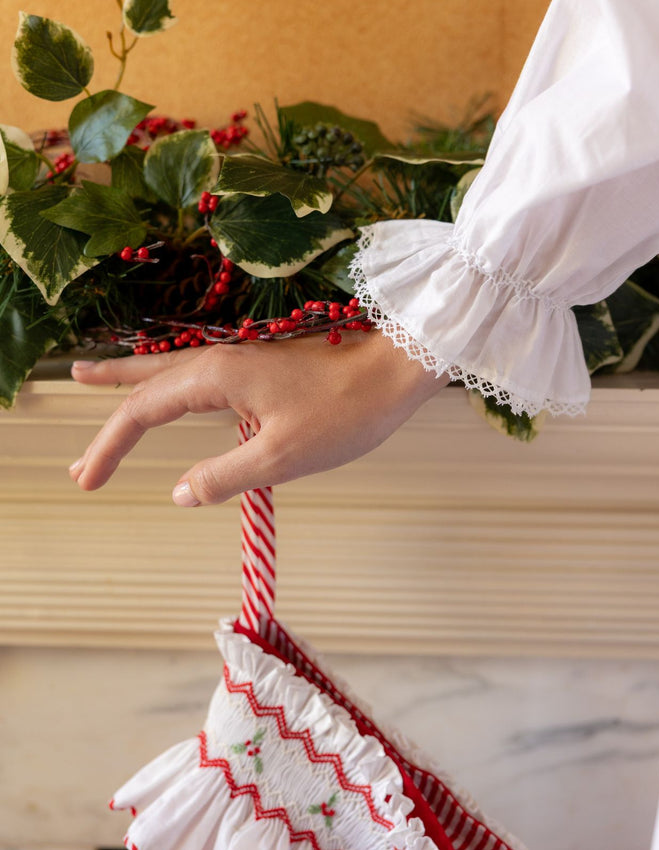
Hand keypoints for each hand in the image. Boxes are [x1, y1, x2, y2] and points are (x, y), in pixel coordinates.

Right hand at [68, 332, 447, 505]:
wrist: (397, 367)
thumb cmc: (346, 411)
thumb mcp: (282, 455)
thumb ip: (225, 476)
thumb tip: (180, 493)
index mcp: (217, 376)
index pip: (143, 411)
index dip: (109, 446)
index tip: (86, 480)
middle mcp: (222, 358)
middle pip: (150, 376)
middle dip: (110, 392)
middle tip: (70, 386)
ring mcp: (243, 356)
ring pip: (174, 366)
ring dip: (136, 378)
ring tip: (100, 374)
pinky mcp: (263, 362)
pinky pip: (199, 369)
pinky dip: (171, 377)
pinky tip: (177, 386)